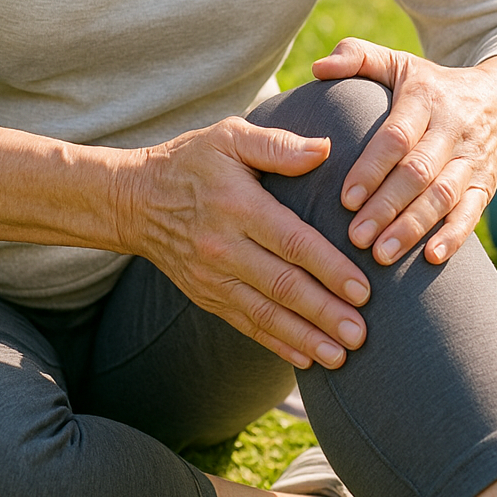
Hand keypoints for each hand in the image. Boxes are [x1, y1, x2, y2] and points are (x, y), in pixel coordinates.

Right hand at [119, 117, 371, 369]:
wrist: (134, 200)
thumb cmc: (191, 161)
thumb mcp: (229, 137)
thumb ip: (277, 145)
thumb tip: (324, 149)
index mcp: (237, 205)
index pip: (291, 242)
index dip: (328, 267)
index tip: (362, 290)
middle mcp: (224, 246)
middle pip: (282, 285)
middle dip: (323, 313)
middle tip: (360, 334)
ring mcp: (212, 277)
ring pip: (265, 313)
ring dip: (304, 337)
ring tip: (340, 357)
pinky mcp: (206, 295)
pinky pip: (245, 324)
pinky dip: (276, 343)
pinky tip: (305, 359)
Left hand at [311, 39, 496, 266]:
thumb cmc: (429, 85)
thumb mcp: (398, 62)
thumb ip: (357, 57)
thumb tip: (319, 68)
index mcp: (425, 97)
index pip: (397, 136)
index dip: (372, 168)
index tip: (345, 199)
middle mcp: (452, 128)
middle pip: (419, 172)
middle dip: (387, 207)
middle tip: (356, 238)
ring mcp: (472, 158)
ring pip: (444, 196)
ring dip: (413, 228)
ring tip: (381, 255)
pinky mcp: (487, 184)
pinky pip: (473, 212)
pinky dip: (454, 236)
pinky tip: (430, 258)